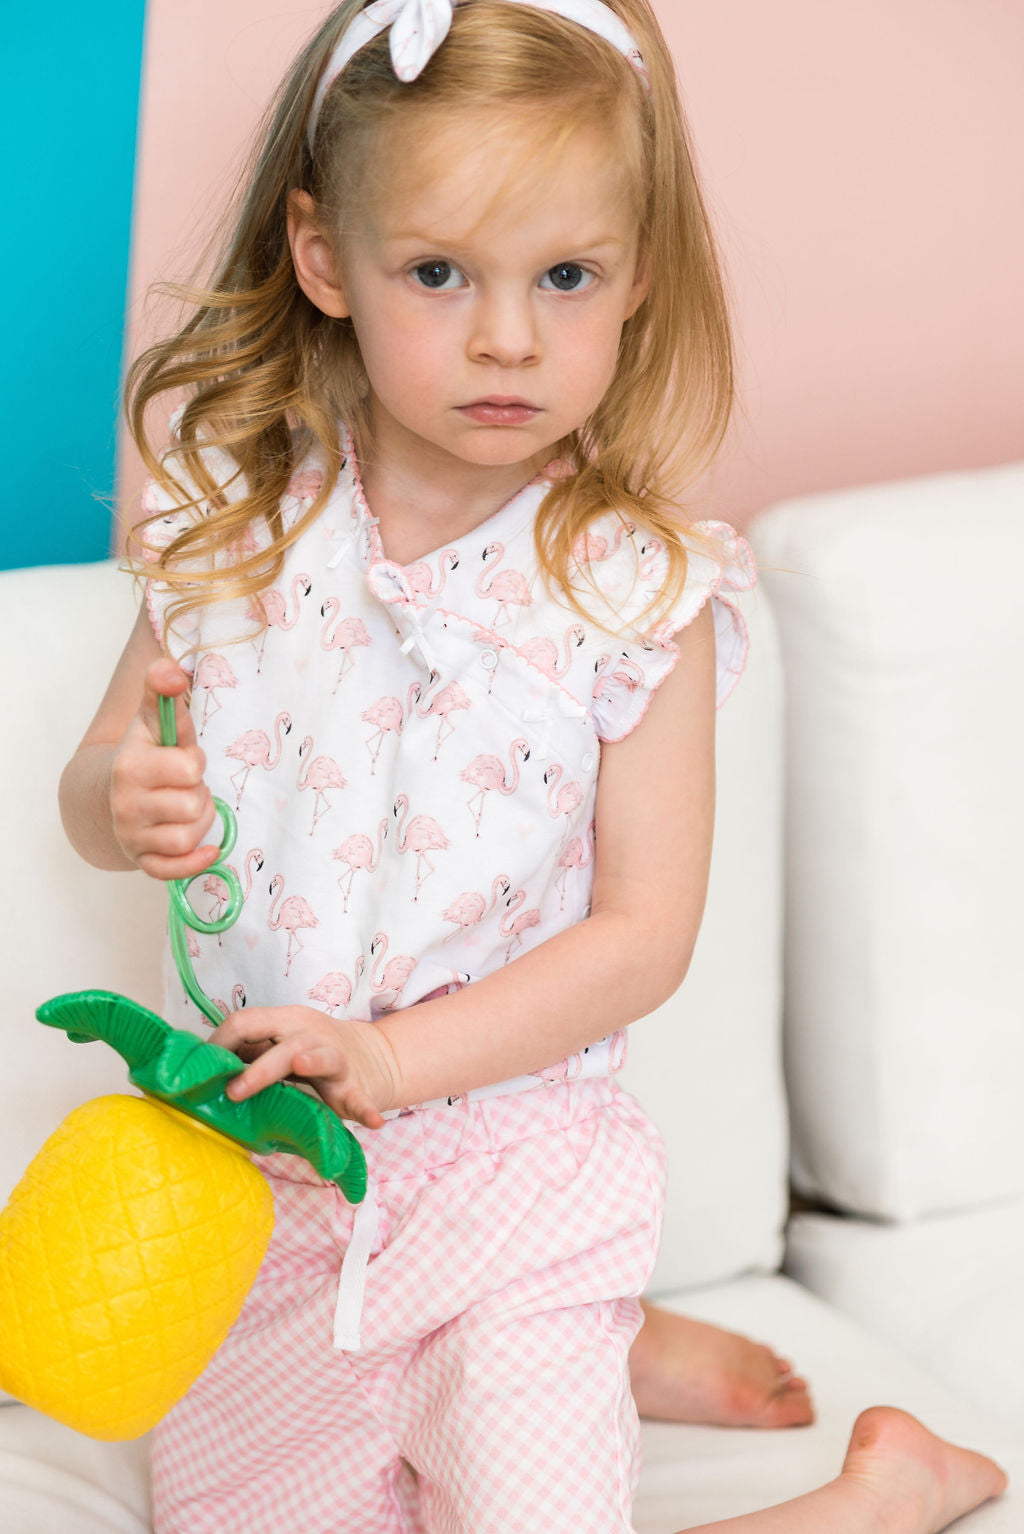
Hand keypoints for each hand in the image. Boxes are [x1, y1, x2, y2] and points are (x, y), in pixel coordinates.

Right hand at [109, 659, 220, 879]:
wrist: (112, 793)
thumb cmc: (147, 752)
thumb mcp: (153, 717)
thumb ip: (162, 686)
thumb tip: (172, 672)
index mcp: (130, 765)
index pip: (188, 767)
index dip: (195, 761)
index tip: (183, 758)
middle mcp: (125, 803)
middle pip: (193, 805)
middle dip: (200, 794)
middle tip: (186, 787)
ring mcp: (131, 835)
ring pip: (188, 837)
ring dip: (199, 823)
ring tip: (187, 808)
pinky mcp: (141, 860)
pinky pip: (174, 871)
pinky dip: (195, 861)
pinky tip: (209, 847)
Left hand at [212, 1006, 399, 1129]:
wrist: (375, 1058)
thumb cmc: (313, 1053)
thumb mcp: (281, 1043)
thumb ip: (249, 1053)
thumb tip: (200, 1071)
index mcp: (286, 1021)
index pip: (247, 1022)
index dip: (220, 1043)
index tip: (200, 1071)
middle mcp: (312, 1035)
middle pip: (283, 1044)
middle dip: (257, 1068)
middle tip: (233, 1092)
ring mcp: (337, 1060)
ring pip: (322, 1057)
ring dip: (311, 1062)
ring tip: (301, 1066)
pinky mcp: (357, 1087)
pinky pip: (361, 1098)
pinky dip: (365, 1108)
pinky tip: (372, 1121)